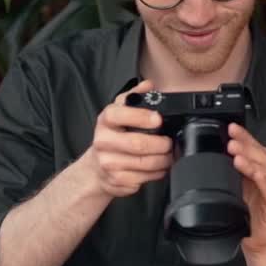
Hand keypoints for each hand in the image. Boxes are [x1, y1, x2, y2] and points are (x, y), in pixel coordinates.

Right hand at [82, 79, 172, 197]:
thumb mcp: (120, 114)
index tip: (157, 119)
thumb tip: (149, 84)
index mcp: (105, 121)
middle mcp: (103, 141)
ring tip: (168, 155)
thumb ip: (134, 98)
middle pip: (137, 143)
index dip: (140, 116)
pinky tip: (159, 168)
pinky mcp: (116, 180)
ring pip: (144, 163)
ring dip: (163, 160)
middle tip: (169, 143)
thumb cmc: (113, 138)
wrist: (96, 168)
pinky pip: (144, 177)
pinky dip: (157, 173)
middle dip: (160, 144)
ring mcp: (108, 162)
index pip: (118, 115)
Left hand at [227, 123, 265, 253]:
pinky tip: (257, 173)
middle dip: (246, 147)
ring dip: (252, 162)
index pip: (256, 146)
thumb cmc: (251, 207)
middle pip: (261, 156)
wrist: (261, 235)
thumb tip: (219, 149)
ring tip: (237, 156)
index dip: (245, 137)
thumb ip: (235, 167)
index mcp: (265, 166)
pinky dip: (264, 180)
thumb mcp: (239, 183)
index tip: (232, 129)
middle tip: (231, 141)